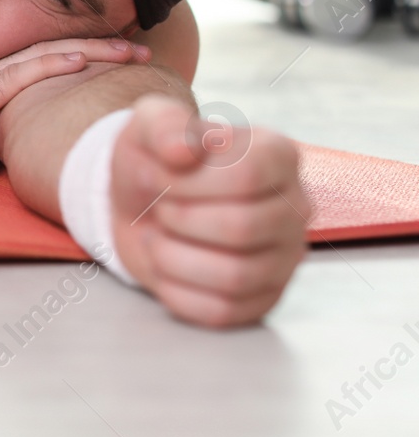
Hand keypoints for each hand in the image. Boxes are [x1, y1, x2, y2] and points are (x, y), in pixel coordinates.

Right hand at [0, 37, 148, 163]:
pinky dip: (52, 65)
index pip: (43, 59)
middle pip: (55, 51)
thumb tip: (11, 137)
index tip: (118, 55)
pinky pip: (18, 77)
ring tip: (130, 51)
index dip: (83, 54)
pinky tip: (79, 60)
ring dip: (92, 52)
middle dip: (102, 49)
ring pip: (46, 56)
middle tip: (143, 49)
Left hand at [110, 94, 308, 326]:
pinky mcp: (263, 298)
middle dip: (178, 217)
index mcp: (279, 155)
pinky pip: (221, 311)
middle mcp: (296, 208)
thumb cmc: (155, 159)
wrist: (139, 202)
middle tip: (159, 205)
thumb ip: (163, 125)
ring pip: (235, 276)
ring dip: (173, 256)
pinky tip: (165, 263)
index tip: (159, 172)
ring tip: (160, 234)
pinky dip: (174, 289)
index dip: (188, 180)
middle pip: (242, 228)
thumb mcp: (148, 125)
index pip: (248, 175)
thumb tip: (183, 151)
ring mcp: (285, 258)